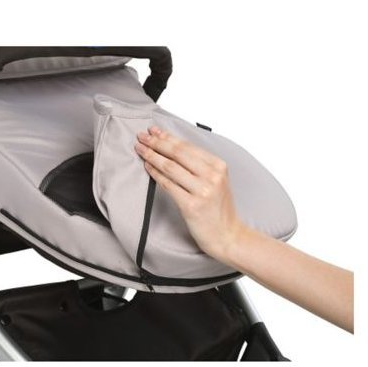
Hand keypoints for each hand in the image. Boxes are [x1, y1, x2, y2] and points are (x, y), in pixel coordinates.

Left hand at [135, 126, 244, 261]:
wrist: (227, 235)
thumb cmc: (218, 210)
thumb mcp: (216, 181)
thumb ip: (199, 166)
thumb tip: (173, 148)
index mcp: (218, 166)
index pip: (187, 146)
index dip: (168, 137)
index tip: (154, 131)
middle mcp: (212, 176)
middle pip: (178, 153)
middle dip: (156, 143)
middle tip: (142, 137)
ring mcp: (202, 191)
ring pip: (171, 167)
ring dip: (152, 156)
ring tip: (140, 149)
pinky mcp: (191, 205)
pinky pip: (168, 185)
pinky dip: (156, 174)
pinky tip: (147, 167)